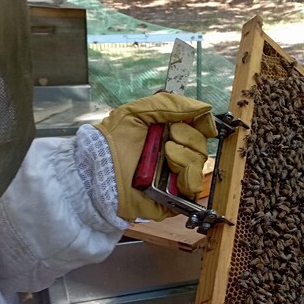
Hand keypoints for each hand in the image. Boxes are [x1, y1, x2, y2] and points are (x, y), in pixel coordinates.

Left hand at [95, 92, 216, 221]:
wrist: (99, 174)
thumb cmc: (113, 144)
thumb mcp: (135, 113)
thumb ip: (168, 105)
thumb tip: (204, 107)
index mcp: (168, 134)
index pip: (199, 128)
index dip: (203, 124)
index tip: (201, 122)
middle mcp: (175, 155)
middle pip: (201, 147)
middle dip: (188, 140)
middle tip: (167, 141)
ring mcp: (175, 177)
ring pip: (198, 166)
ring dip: (185, 159)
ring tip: (165, 158)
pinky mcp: (174, 199)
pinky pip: (193, 189)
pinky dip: (187, 180)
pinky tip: (173, 176)